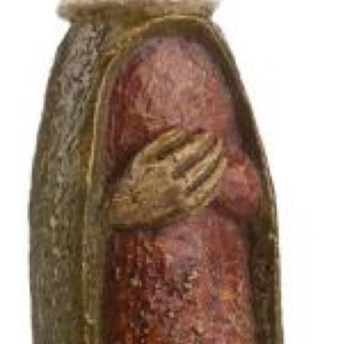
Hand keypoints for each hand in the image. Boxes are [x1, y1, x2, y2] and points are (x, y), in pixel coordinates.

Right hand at [108, 127, 226, 228]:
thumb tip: (183, 130)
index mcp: (162, 170)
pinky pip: (204, 200)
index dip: (201, 141)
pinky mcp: (182, 213)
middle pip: (201, 166)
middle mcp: (173, 186)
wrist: (120, 211)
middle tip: (219, 141)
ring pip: (206, 183)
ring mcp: (180, 201)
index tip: (207, 133)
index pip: (190, 152)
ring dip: (217, 169)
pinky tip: (217, 179)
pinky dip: (213, 188)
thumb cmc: (129, 180)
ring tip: (223, 158)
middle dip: (212, 151)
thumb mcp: (140, 157)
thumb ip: (162, 142)